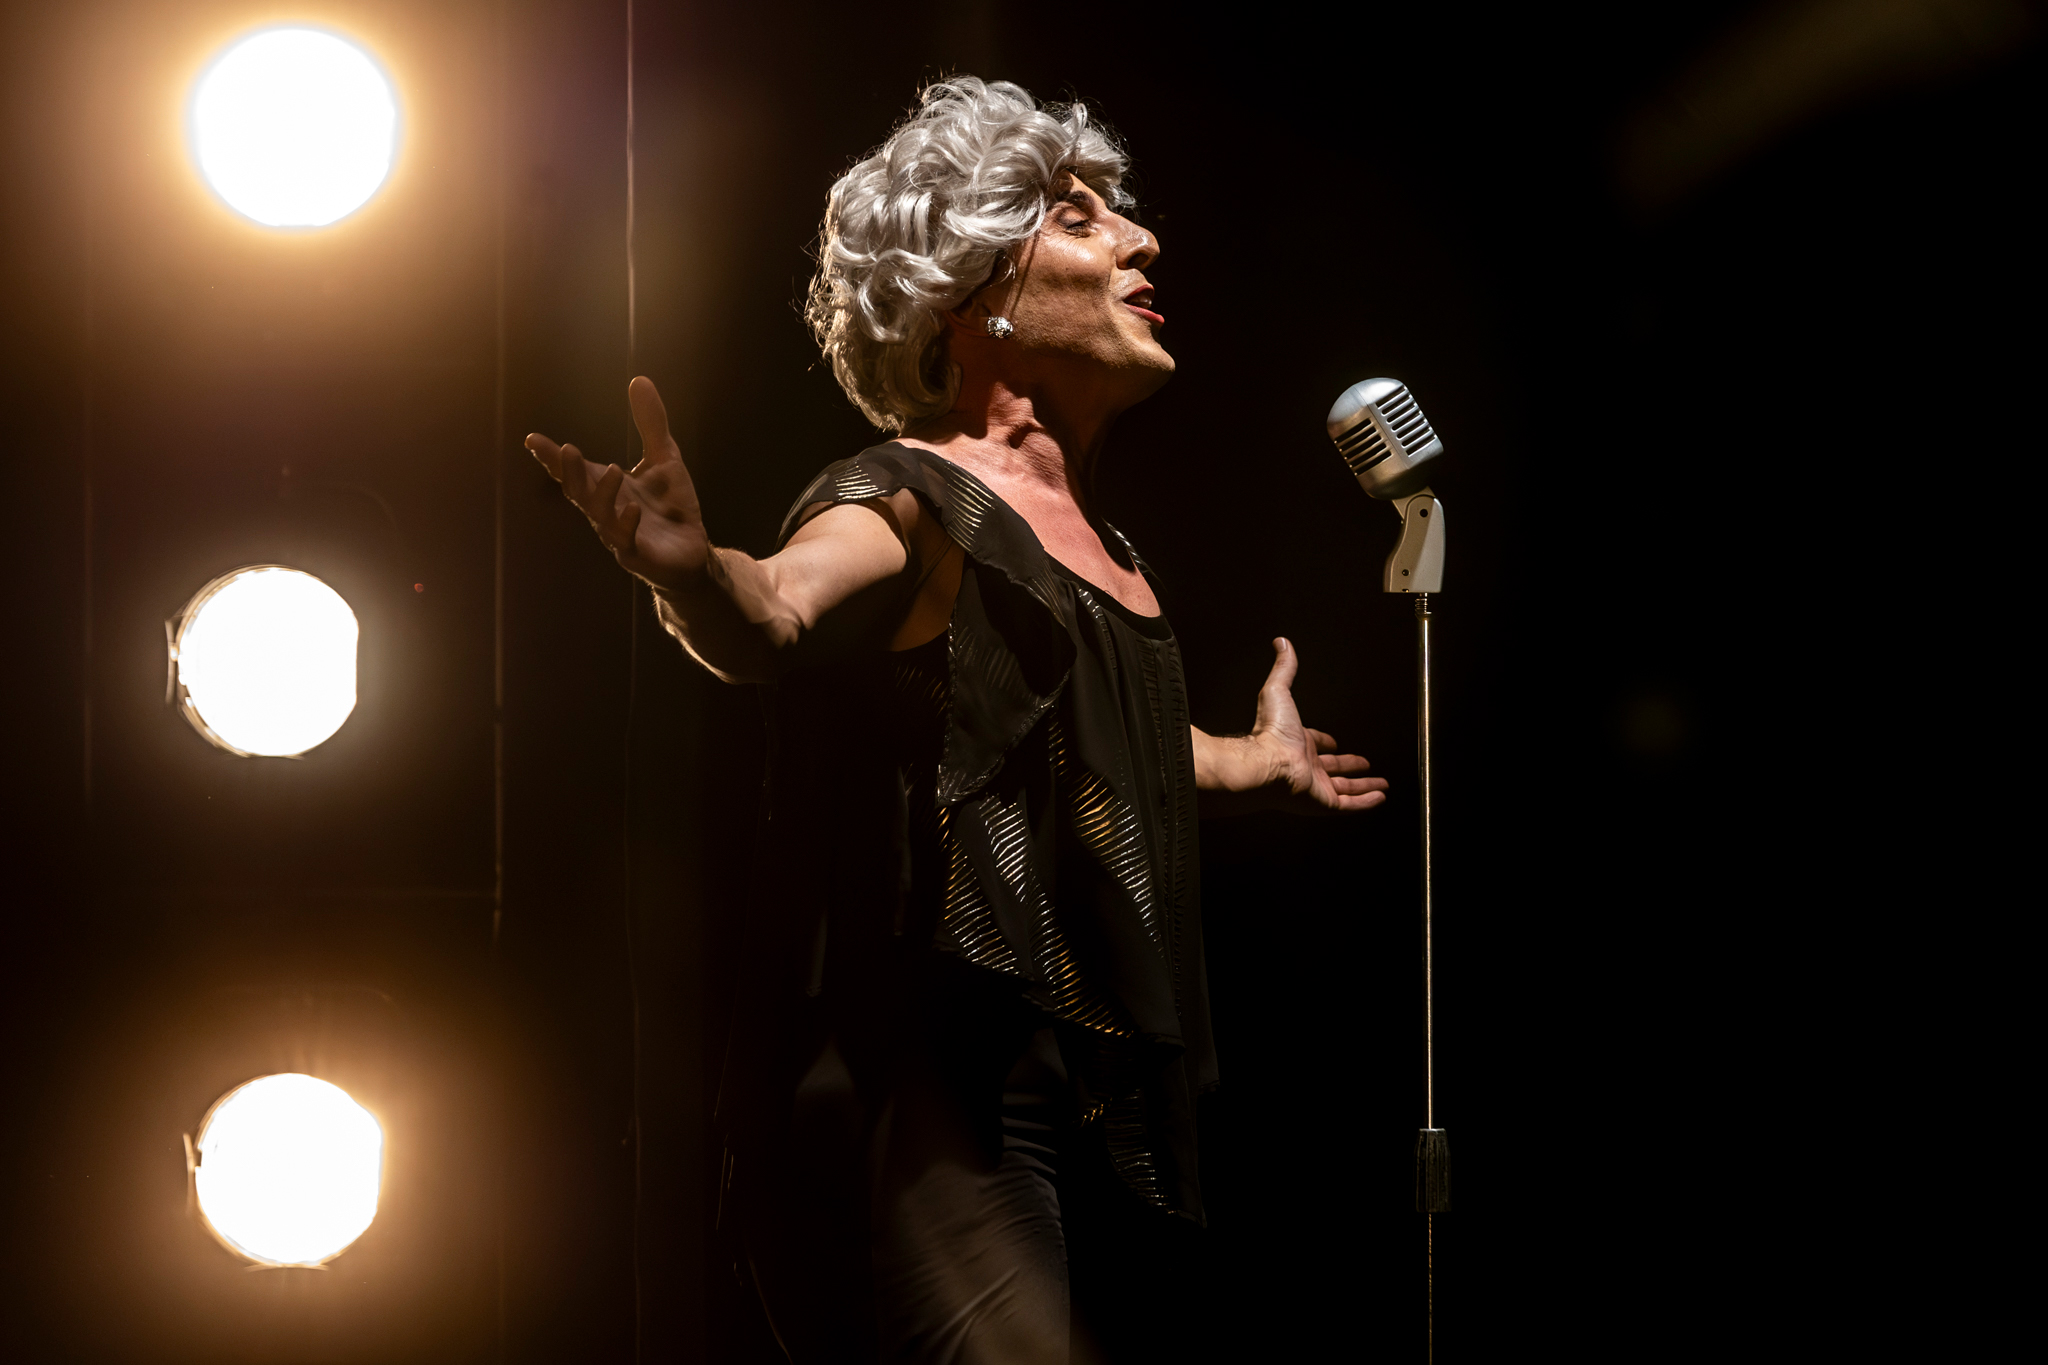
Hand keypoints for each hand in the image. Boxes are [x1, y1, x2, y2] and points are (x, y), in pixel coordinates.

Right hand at [525, 377, 708, 595]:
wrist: (694, 551)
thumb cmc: (672, 507)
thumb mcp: (665, 457)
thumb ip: (651, 422)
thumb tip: (639, 379)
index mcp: (606, 487)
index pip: (574, 470)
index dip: (552, 457)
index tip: (532, 440)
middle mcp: (606, 510)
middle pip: (578, 491)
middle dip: (569, 472)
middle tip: (564, 449)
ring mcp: (619, 534)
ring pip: (600, 516)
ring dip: (601, 493)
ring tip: (610, 468)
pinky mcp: (638, 555)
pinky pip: (626, 541)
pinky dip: (627, 525)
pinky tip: (634, 510)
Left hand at [1244, 637, 1387, 811]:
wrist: (1268, 764)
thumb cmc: (1270, 733)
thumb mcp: (1279, 691)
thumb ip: (1284, 669)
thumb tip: (1281, 644)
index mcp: (1297, 743)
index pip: (1315, 743)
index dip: (1325, 742)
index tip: (1335, 743)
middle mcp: (1306, 766)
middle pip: (1333, 768)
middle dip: (1350, 766)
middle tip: (1364, 764)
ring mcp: (1316, 786)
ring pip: (1345, 788)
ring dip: (1363, 786)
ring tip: (1381, 785)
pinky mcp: (1324, 803)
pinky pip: (1350, 805)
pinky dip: (1366, 802)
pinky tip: (1380, 798)